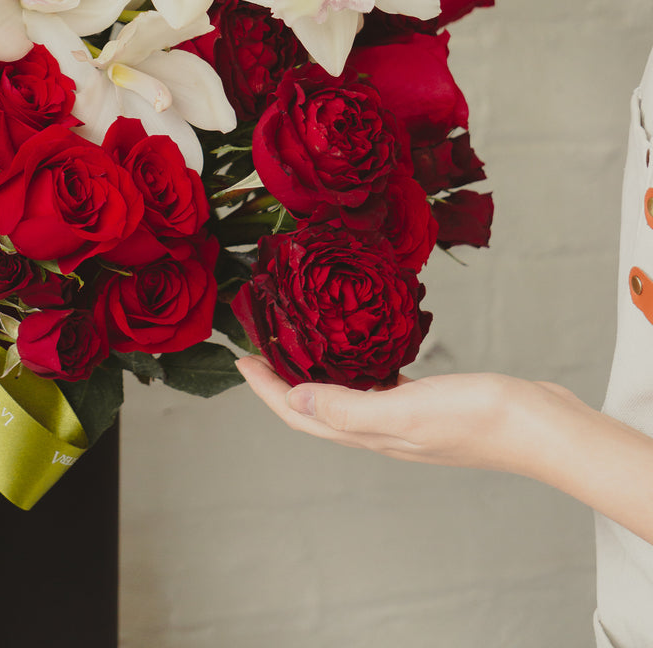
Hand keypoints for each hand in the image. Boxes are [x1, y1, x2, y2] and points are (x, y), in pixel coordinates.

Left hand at [235, 355, 578, 474]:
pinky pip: (379, 388)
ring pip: (345, 399)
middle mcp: (381, 431)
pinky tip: (366, 352)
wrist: (539, 426)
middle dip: (281, 383)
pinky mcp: (428, 404)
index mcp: (371, 433)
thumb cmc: (478, 417)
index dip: (266, 392)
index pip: (301, 416)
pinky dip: (360, 371)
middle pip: (315, 410)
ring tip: (301, 347)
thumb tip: (294, 403)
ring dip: (317, 378)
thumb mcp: (407, 409)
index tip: (241, 360)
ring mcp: (405, 419)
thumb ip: (350, 408)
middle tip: (260, 350)